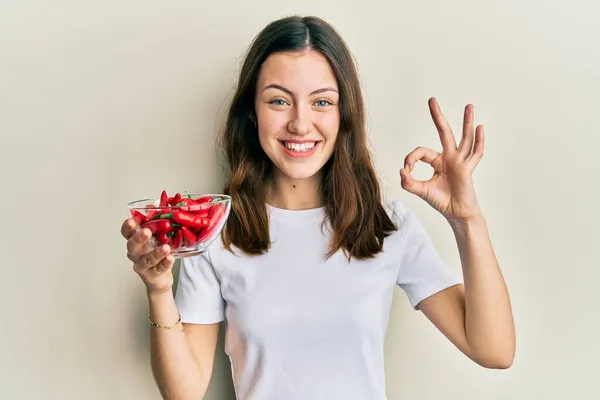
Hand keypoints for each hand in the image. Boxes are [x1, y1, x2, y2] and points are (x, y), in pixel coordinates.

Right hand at [121, 218, 174, 295]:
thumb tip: (154, 205)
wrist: (160, 278)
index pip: (126, 233)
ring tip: (165, 248)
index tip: (131, 220)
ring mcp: (142, 265)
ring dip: (156, 253)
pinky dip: (164, 264)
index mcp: (135, 241)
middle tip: (146, 232)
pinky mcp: (151, 275)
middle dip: (138, 238)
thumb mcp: (157, 237)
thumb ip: (155, 223)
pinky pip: (158, 269)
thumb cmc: (157, 253)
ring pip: (146, 260)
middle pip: (132, 246)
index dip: (127, 227)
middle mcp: (135, 253)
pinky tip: (170, 259)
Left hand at [400, 98, 483, 221]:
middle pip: (444, 132)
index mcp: (437, 161)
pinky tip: (480, 128)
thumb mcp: (421, 191)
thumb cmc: (441, 201)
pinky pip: (475, 154)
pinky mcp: (467, 169)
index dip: (411, 158)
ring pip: (464, 138)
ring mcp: (460, 162)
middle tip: (431, 100)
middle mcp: (449, 158)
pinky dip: (478, 141)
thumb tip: (401, 171)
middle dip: (437, 116)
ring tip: (469, 106)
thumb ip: (409, 182)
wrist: (457, 214)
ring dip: (466, 122)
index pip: (421, 151)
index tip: (407, 170)